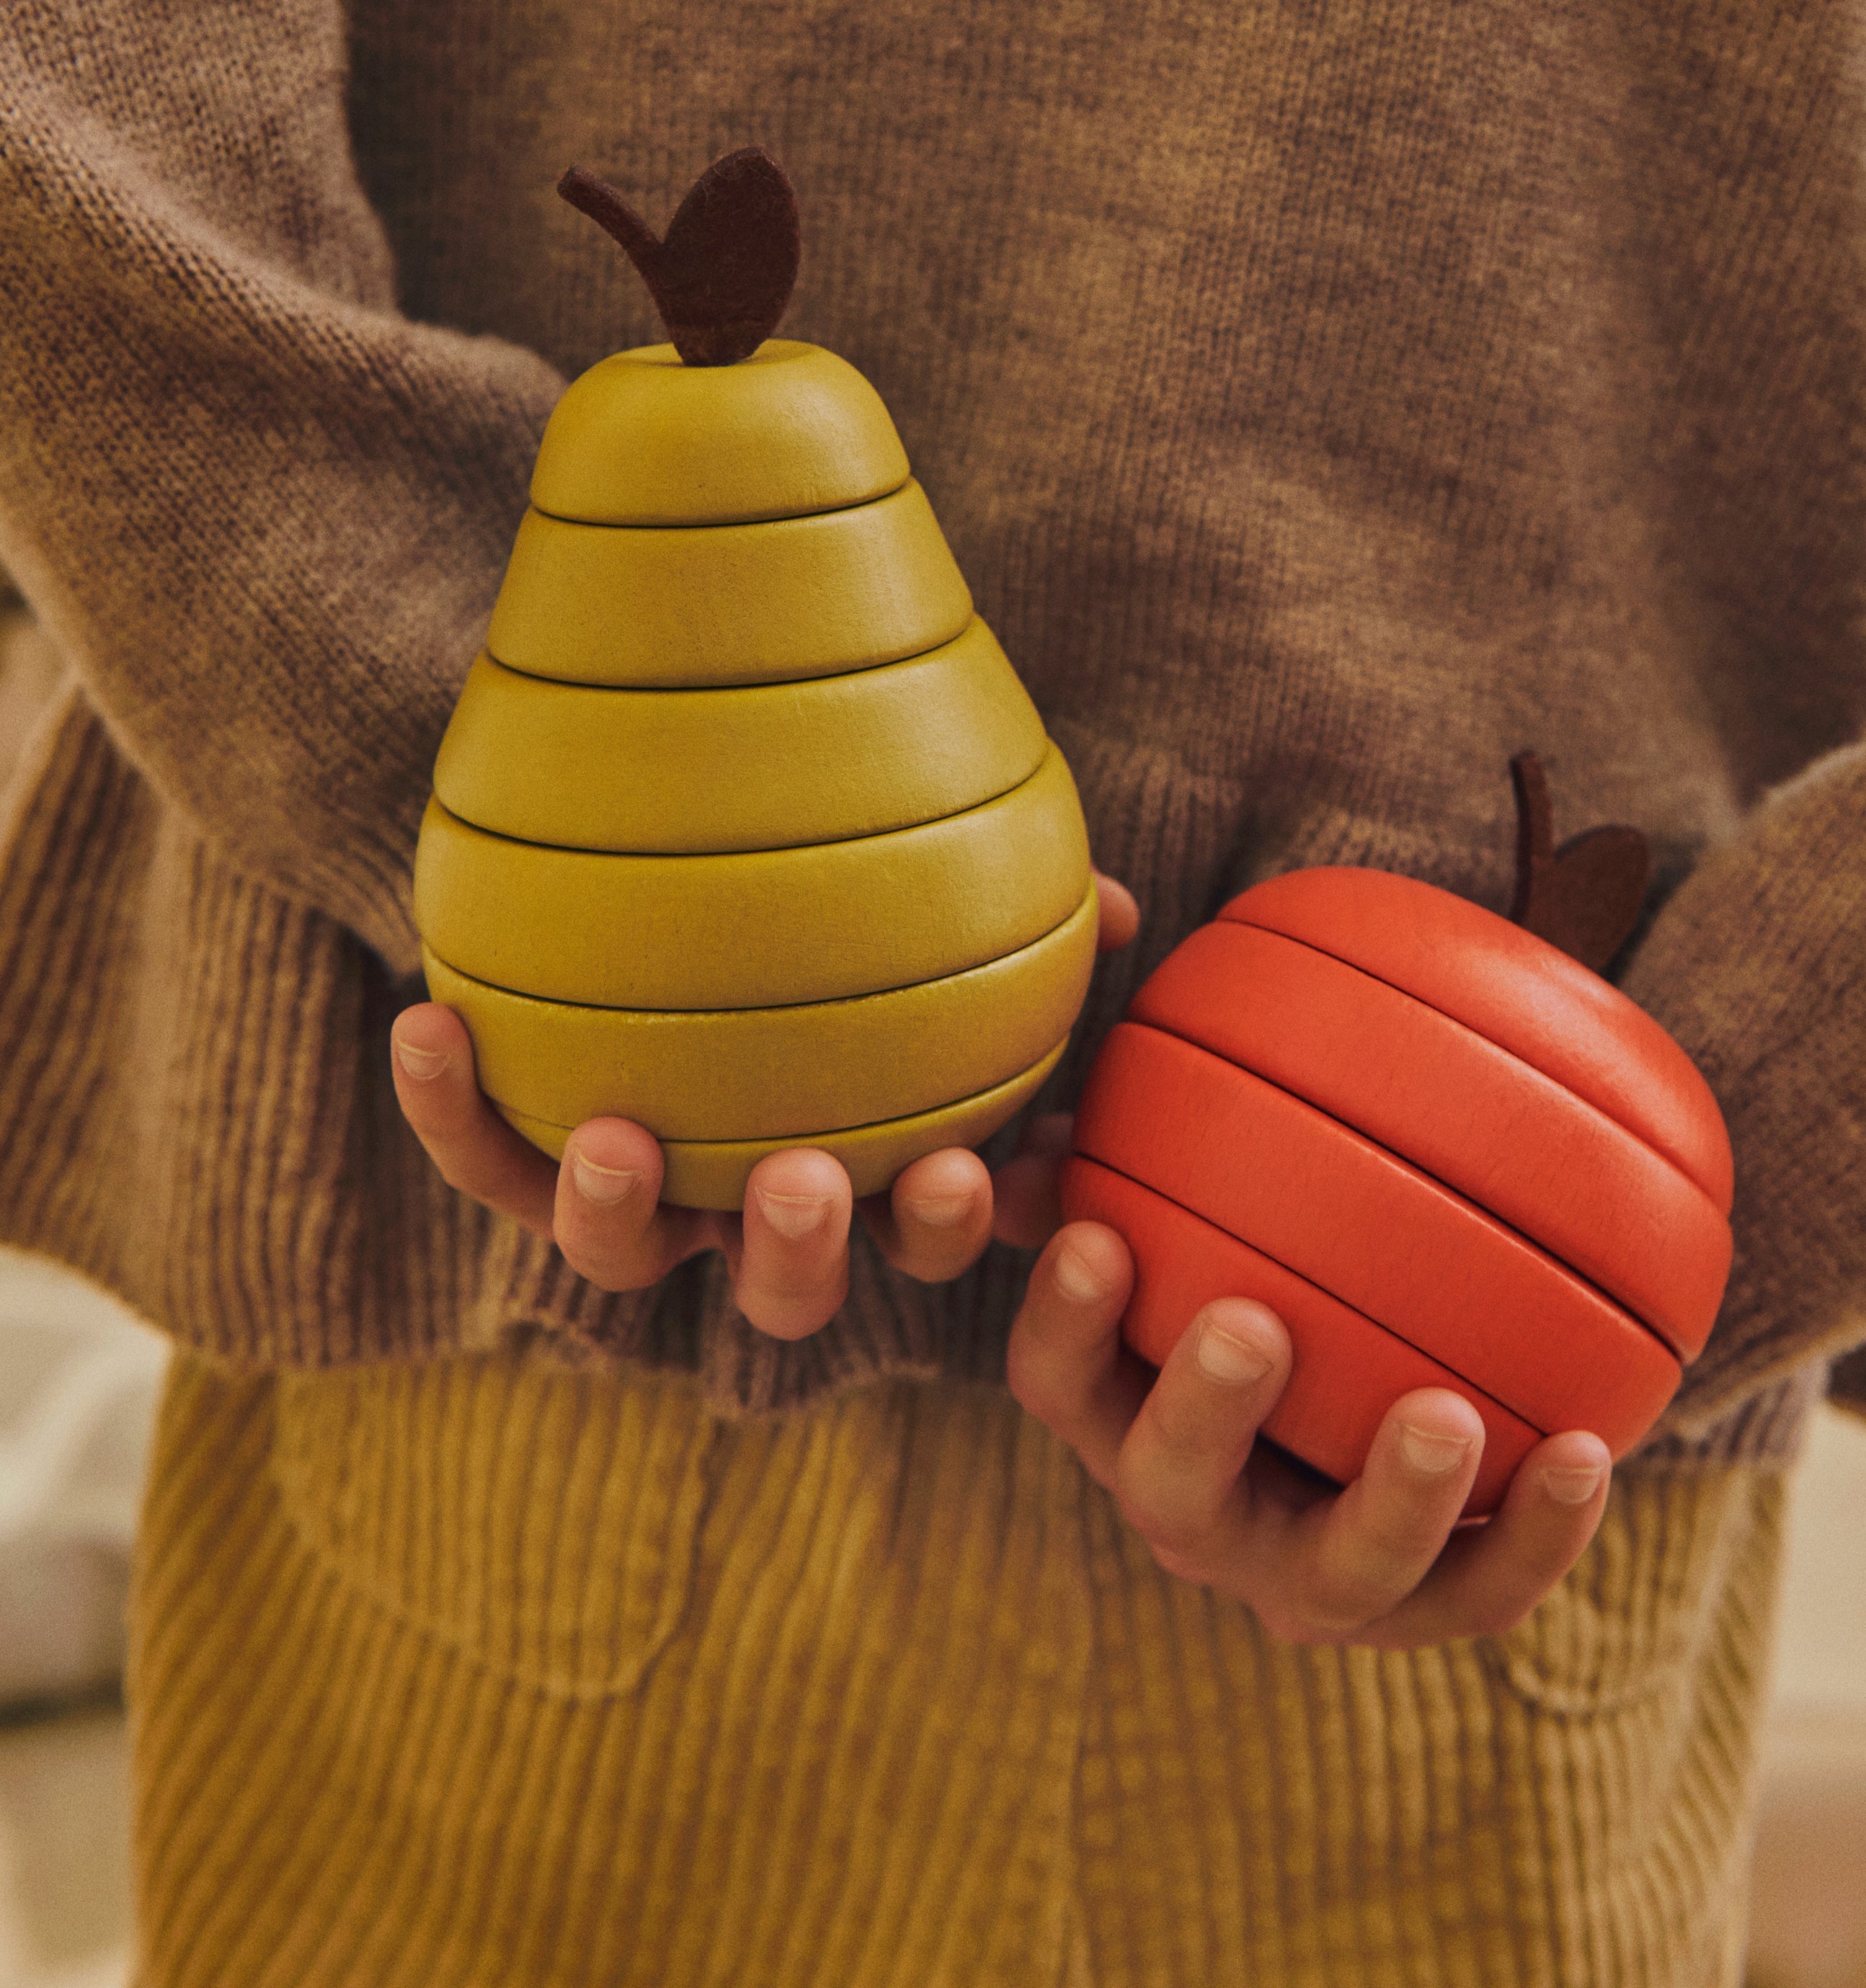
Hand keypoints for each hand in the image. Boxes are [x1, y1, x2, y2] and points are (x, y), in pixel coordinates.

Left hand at [391, 868, 1141, 1336]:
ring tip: (622, 1137)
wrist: (663, 889)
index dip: (945, 1225)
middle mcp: (749, 1212)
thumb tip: (1122, 909)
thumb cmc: (842, 925)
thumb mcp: (940, 921)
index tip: (971, 1172)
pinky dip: (452, 1105)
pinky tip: (431, 1020)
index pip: (919, 1231)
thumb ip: (1029, 923)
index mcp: (864, 1177)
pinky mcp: (526, 1163)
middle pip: (777, 1287)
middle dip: (797, 1254)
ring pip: (623, 1262)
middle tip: (804, 1176)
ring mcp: (643, 1200)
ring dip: (620, 1215)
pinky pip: (484, 1154)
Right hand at [1004, 1211, 1611, 1646]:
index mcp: (1121, 1411)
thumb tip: (1061, 1107)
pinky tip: (1587, 1449)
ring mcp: (1308, 1577)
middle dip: (1205, 1415)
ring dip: (1392, 1501)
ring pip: (1338, 1575)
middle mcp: (1198, 1512)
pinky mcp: (1422, 1608)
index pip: (1060, 1379)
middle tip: (1250, 1323)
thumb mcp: (1182, 1204)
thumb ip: (1126, 1152)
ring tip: (1446, 1415)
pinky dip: (1536, 1532)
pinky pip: (1481, 1589)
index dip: (1065, 1321)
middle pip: (1174, 1491)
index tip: (1097, 1241)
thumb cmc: (1250, 1256)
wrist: (1365, 1400)